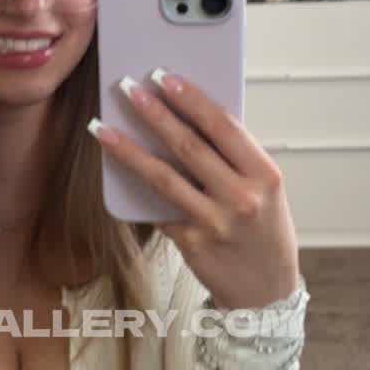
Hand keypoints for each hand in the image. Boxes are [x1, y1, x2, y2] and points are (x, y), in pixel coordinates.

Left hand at [91, 69, 300, 310]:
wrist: (267, 292)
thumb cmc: (265, 233)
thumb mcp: (266, 190)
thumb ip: (236, 159)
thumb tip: (189, 118)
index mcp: (265, 175)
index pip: (224, 127)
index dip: (192, 99)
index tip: (166, 78)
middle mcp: (242, 198)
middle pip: (189, 146)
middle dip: (155, 114)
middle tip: (129, 89)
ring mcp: (215, 223)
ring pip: (164, 177)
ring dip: (128, 149)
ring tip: (103, 127)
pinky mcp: (192, 244)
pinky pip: (158, 209)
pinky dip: (137, 189)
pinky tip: (114, 169)